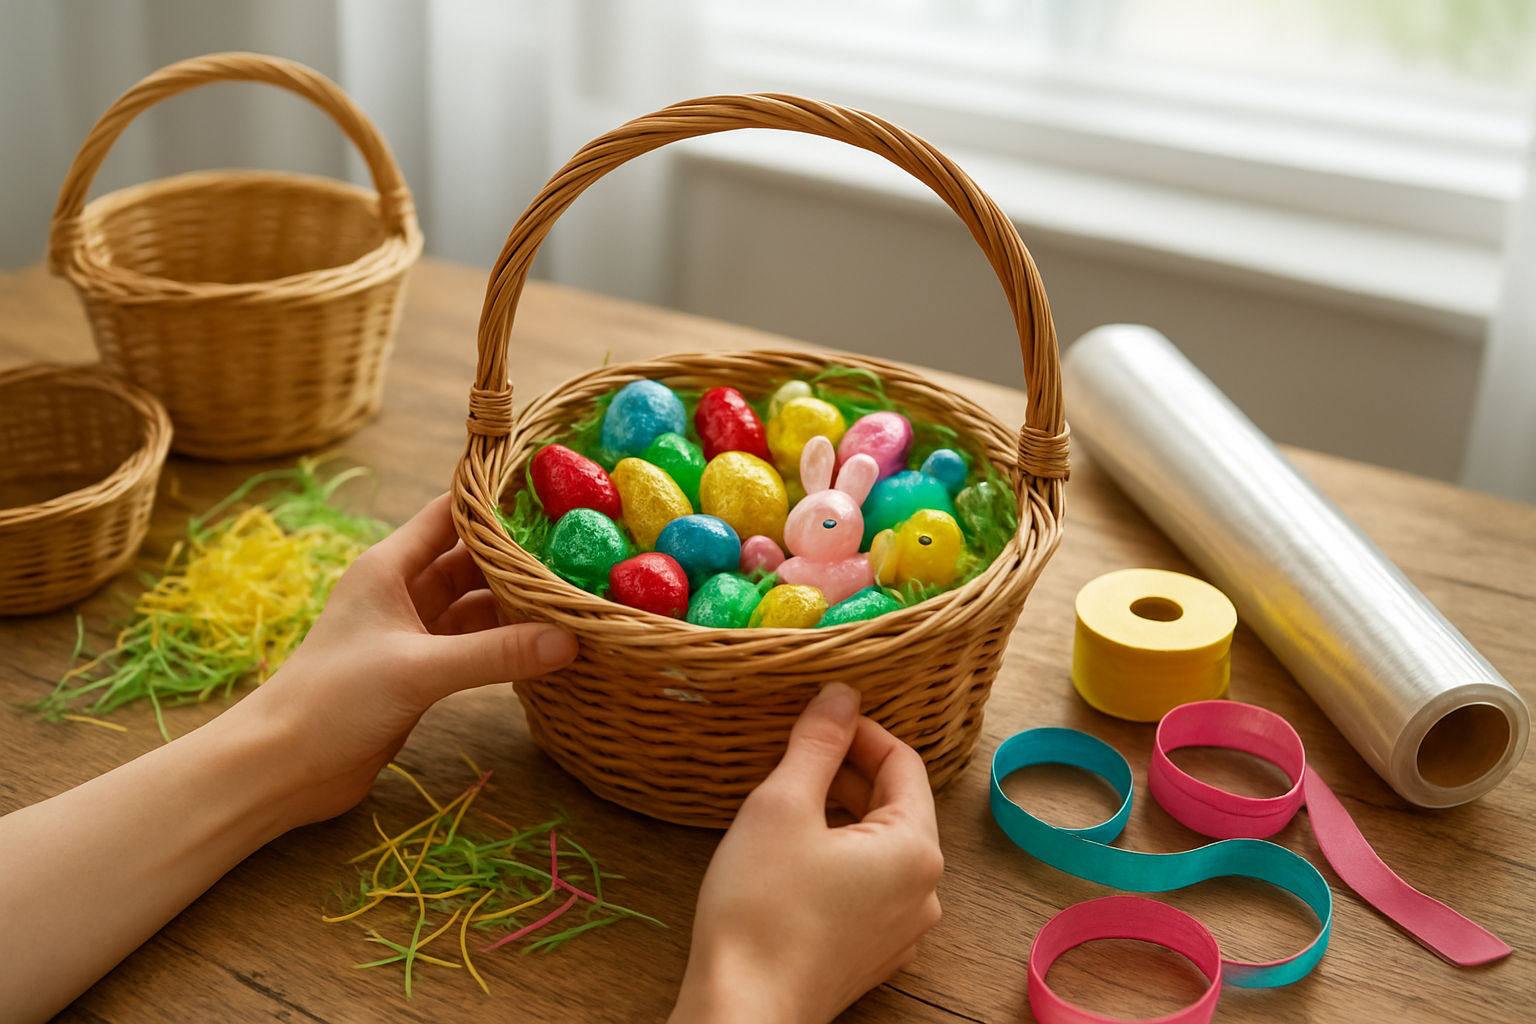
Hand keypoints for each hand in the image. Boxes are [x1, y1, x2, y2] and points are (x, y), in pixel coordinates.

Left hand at [240, 491, 579, 827]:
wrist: (282, 768)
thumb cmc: (332, 700)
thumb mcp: (418, 669)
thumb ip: (495, 653)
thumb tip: (570, 640)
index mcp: (389, 567)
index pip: (451, 514)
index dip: (497, 502)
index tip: (553, 495)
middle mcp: (401, 591)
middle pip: (472, 561)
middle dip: (520, 559)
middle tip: (583, 554)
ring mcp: (412, 633)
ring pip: (476, 605)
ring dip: (516, 605)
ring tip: (574, 599)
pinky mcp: (420, 671)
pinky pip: (474, 645)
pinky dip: (506, 643)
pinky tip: (546, 645)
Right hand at [670, 683, 943, 1023]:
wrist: (742, 1012)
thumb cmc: (760, 910)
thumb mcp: (782, 805)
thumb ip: (816, 743)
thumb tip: (840, 694)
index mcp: (915, 849)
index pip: (903, 762)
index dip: (859, 730)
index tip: (816, 717)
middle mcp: (923, 892)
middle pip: (895, 805)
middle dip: (845, 772)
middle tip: (791, 756)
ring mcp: (900, 931)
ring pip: (879, 848)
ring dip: (839, 815)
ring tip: (785, 804)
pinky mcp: (870, 956)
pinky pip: (866, 888)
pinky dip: (837, 859)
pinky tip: (790, 858)